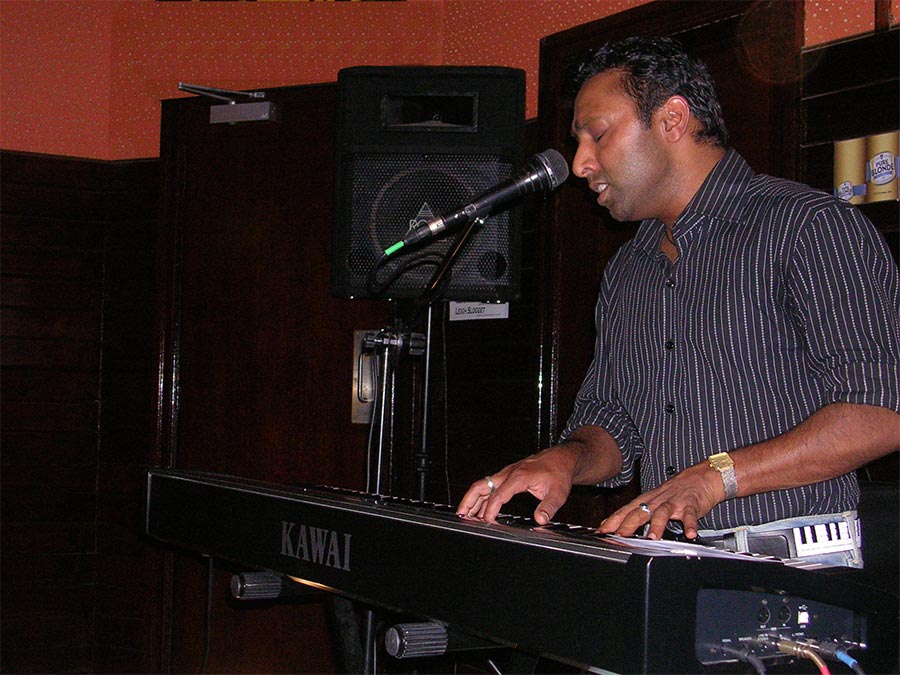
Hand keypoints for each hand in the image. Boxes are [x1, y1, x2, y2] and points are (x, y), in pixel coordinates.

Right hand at [455, 447, 577, 524]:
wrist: (562, 458)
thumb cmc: (559, 473)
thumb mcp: (558, 493)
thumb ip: (548, 507)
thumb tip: (540, 520)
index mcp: (519, 477)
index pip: (498, 495)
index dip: (490, 509)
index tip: (486, 522)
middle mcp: (509, 473)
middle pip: (481, 485)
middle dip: (469, 500)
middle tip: (461, 515)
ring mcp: (506, 473)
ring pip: (483, 485)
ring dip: (472, 499)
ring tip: (464, 514)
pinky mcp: (508, 475)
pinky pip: (490, 485)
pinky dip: (481, 496)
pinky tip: (479, 507)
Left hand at [597, 461, 721, 539]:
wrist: (701, 477)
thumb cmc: (675, 491)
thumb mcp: (653, 500)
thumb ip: (636, 512)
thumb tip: (615, 524)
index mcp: (647, 500)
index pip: (626, 510)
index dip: (613, 520)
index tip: (602, 530)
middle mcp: (658, 500)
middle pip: (640, 511)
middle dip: (629, 523)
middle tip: (620, 535)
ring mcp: (674, 502)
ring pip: (663, 512)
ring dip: (657, 525)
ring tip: (653, 538)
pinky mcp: (691, 505)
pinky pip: (690, 515)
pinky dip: (690, 524)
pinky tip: (689, 534)